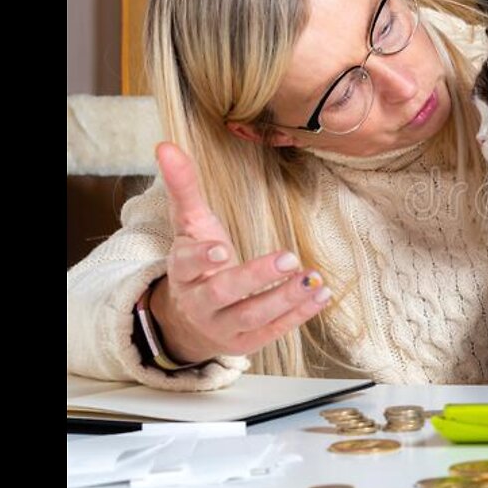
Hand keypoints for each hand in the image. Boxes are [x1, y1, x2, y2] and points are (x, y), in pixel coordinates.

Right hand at [148, 142, 329, 362]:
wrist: (190, 321)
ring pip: (252, 316)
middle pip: (224, 293)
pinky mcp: (246, 342)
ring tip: (313, 277)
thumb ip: (183, 188)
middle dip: (256, 277)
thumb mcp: (190, 226)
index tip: (221, 250)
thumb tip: (166, 145)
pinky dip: (299, 315)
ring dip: (285, 298)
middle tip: (289, 258)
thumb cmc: (197, 264)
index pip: (186, 265)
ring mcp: (222, 326)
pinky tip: (322, 294)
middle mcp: (199, 302)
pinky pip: (273, 331)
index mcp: (183, 271)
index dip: (202, 258)